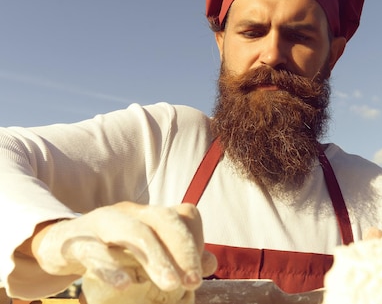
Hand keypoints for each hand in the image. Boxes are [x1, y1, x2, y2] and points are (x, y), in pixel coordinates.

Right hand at [35, 202, 215, 291]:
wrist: (57, 245)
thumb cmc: (111, 250)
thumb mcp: (145, 253)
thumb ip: (178, 256)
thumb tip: (210, 263)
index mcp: (150, 213)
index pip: (184, 214)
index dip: (197, 241)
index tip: (199, 272)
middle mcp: (130, 212)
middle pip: (164, 219)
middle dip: (184, 250)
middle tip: (194, 282)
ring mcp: (102, 222)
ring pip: (134, 231)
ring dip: (156, 258)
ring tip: (172, 285)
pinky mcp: (76, 240)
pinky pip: (94, 249)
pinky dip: (111, 266)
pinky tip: (124, 284)